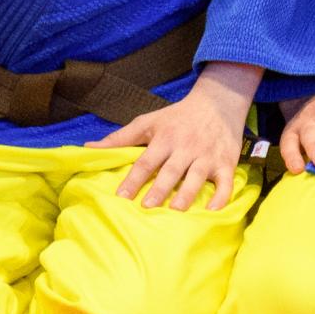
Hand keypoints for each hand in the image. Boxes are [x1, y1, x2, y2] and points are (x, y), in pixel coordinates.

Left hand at [94, 63, 256, 211]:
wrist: (218, 102)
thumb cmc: (177, 116)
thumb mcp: (148, 122)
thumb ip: (119, 138)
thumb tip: (88, 148)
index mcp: (165, 138)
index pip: (146, 161)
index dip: (133, 179)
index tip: (122, 196)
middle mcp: (186, 147)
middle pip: (171, 170)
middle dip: (159, 188)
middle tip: (147, 207)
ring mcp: (207, 155)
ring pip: (197, 176)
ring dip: (187, 193)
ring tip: (176, 211)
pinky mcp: (226, 162)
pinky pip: (226, 182)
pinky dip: (222, 196)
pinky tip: (213, 210)